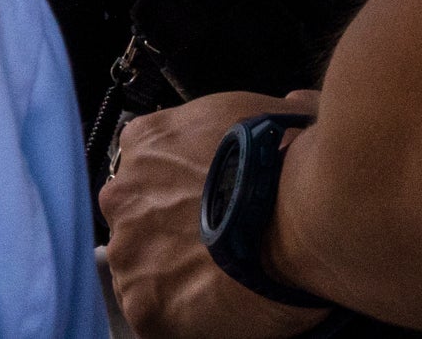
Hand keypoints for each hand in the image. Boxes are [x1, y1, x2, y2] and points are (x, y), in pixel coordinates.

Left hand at [99, 91, 327, 338]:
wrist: (298, 219)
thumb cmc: (287, 167)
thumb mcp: (279, 114)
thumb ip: (275, 110)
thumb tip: (296, 104)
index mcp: (146, 142)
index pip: (148, 169)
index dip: (180, 190)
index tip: (208, 205)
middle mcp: (123, 193)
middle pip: (139, 219)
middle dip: (171, 232)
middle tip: (216, 246)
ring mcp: (129, 251)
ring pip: (143, 270)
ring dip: (173, 275)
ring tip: (220, 282)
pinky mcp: (144, 304)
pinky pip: (154, 317)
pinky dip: (181, 317)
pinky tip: (215, 308)